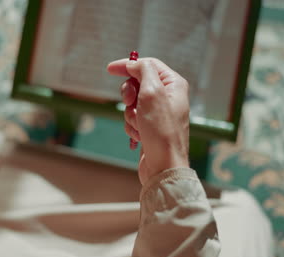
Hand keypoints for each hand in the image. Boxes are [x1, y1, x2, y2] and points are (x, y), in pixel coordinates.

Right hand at [107, 58, 189, 184]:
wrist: (163, 165)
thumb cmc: (161, 130)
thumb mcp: (152, 92)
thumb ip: (143, 71)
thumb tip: (134, 64)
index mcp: (174, 84)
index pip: (148, 65)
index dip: (128, 65)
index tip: (110, 69)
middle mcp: (168, 96)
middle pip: (138, 83)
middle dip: (129, 95)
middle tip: (130, 103)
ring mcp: (159, 113)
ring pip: (132, 103)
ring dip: (130, 114)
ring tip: (140, 125)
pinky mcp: (151, 127)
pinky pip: (133, 119)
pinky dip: (132, 126)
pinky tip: (140, 136)